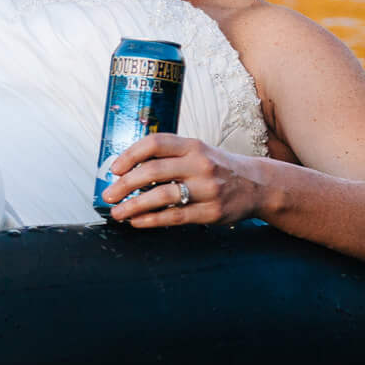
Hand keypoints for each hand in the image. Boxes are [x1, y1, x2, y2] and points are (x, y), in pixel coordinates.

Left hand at [104, 131, 271, 228]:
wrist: (257, 185)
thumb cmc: (217, 168)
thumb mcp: (197, 152)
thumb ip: (168, 156)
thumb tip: (126, 170)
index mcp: (193, 146)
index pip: (155, 143)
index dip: (130, 155)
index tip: (114, 169)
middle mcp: (200, 164)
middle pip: (153, 170)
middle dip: (124, 184)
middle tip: (108, 195)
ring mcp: (207, 189)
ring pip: (161, 196)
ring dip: (133, 206)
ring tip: (118, 212)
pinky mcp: (211, 212)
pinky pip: (175, 217)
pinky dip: (151, 220)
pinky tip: (137, 222)